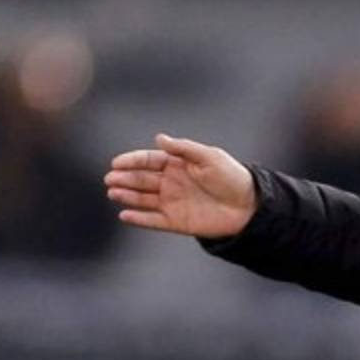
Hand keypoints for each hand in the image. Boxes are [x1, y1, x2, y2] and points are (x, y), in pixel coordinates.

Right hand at [105, 134, 255, 237]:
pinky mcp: (176, 221)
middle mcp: (172, 183)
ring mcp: (173, 202)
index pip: (150, 160)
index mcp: (179, 165)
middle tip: (111, 178)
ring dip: (127, 196)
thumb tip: (159, 138)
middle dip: (125, 178)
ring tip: (113, 192)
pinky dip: (139, 218)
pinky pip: (153, 220)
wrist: (249, 206)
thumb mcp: (210, 157)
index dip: (133, 161)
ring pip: (143, 199)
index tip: (117, 162)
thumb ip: (185, 149)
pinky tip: (125, 214)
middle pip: (142, 179)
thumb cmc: (232, 177)